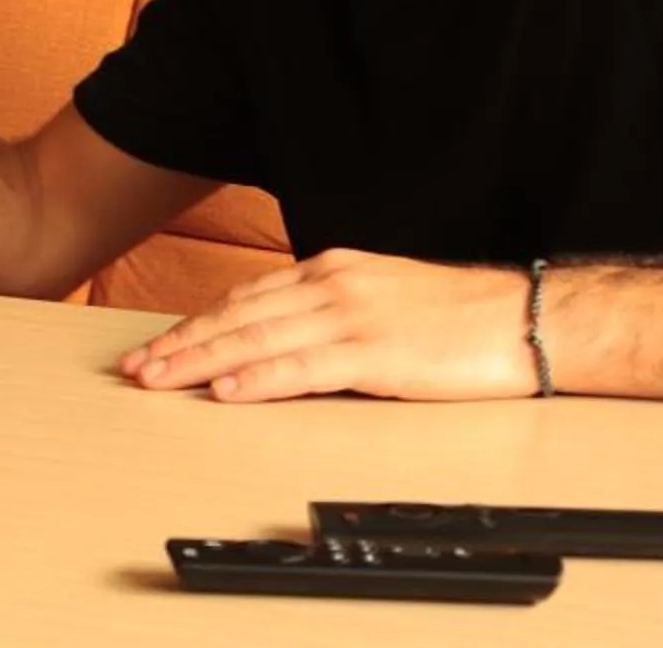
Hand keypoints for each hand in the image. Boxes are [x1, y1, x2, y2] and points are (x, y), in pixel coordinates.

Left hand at [117, 249, 532, 401]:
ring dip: (201, 362)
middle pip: (239, 316)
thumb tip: (285, 337)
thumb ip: (331, 310)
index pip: (245, 297)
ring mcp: (351, 318)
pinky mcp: (376, 354)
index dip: (196, 322)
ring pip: (257, 340)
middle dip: (182, 342)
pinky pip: (303, 369)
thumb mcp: (381, 297)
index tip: (159, 343)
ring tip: (160, 380)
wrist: (526, 319)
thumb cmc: (461, 316)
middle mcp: (332, 286)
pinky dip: (258, 381)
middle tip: (137, 367)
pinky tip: (225, 392)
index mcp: (331, 270)